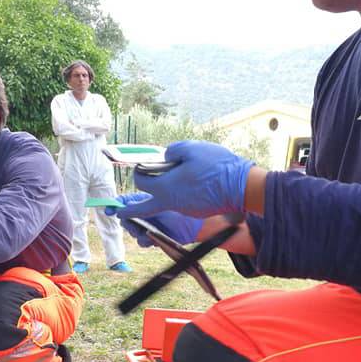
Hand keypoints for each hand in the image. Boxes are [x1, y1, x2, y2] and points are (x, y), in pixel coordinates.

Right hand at [106, 193, 202, 245]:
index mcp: (143, 202)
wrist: (193, 226)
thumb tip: (122, 208)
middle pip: (125, 219)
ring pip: (133, 232)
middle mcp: (144, 214)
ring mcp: (148, 227)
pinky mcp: (153, 239)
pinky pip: (142, 242)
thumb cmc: (179, 210)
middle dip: (128, 223)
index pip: (123, 203)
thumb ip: (139, 206)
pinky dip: (145, 240)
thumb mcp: (157, 205)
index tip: (108, 210)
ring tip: (147, 232)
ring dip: (137, 233)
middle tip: (134, 224)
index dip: (114, 206)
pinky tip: (153, 238)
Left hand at [129, 141, 252, 217]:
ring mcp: (184, 210)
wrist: (241, 187)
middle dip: (129, 211)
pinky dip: (182, 194)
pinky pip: (183, 202)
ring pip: (167, 202)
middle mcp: (171, 203)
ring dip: (164, 192)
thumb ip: (172, 151)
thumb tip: (166, 156)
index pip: (140, 183)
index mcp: (165, 187)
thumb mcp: (190, 148)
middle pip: (144, 209)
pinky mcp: (196, 212)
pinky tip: (194, 182)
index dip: (137, 173)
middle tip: (119, 213)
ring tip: (176, 177)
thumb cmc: (216, 166)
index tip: (139, 168)